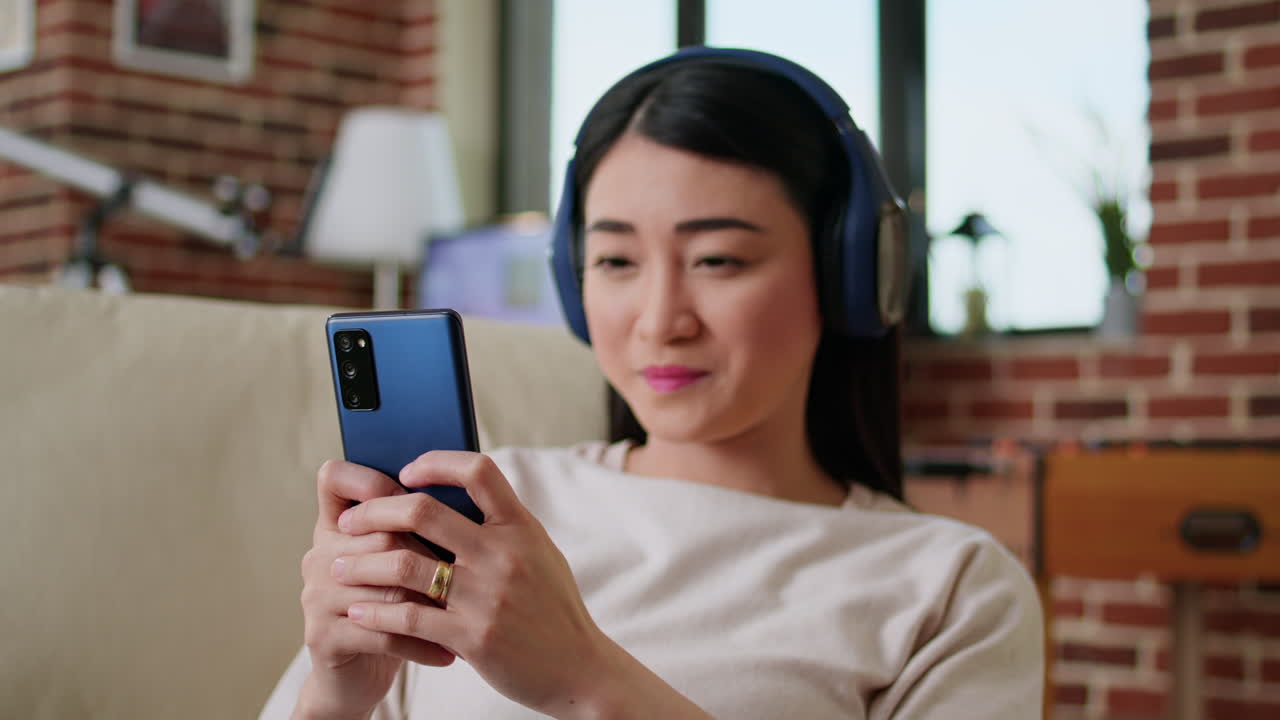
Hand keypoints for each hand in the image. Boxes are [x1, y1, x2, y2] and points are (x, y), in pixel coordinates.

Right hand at [296, 459, 456, 718]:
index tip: (412, 481)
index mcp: (337, 527)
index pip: (334, 478)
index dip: (369, 477)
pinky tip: (450, 652)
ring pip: (385, 584)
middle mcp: (319, 555)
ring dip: (432, 600)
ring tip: (470, 611)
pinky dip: (422, 643)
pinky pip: (382, 632)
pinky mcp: (324, 637)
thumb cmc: (397, 609)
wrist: (359, 677)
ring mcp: (316, 596)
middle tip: (469, 568)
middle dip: (430, 553)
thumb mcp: (404, 564)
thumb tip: (474, 499)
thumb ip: (422, 531)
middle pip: (380, 534)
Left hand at [331, 451, 608, 717]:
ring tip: (336, 568)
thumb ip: (501, 527)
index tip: (404, 472)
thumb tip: (451, 496)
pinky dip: (374, 613)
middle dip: (373, 511)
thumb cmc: (553, 609)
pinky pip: (407, 617)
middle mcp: (503, 554)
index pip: (477, 470)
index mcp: (521, 527)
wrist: (579, 670)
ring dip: (360, 564)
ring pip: (403, 564)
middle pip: (423, 511)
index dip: (435, 462)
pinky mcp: (472, 637)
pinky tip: (356, 611)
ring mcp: (487, 596)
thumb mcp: (539, 555)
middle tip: (348, 521)